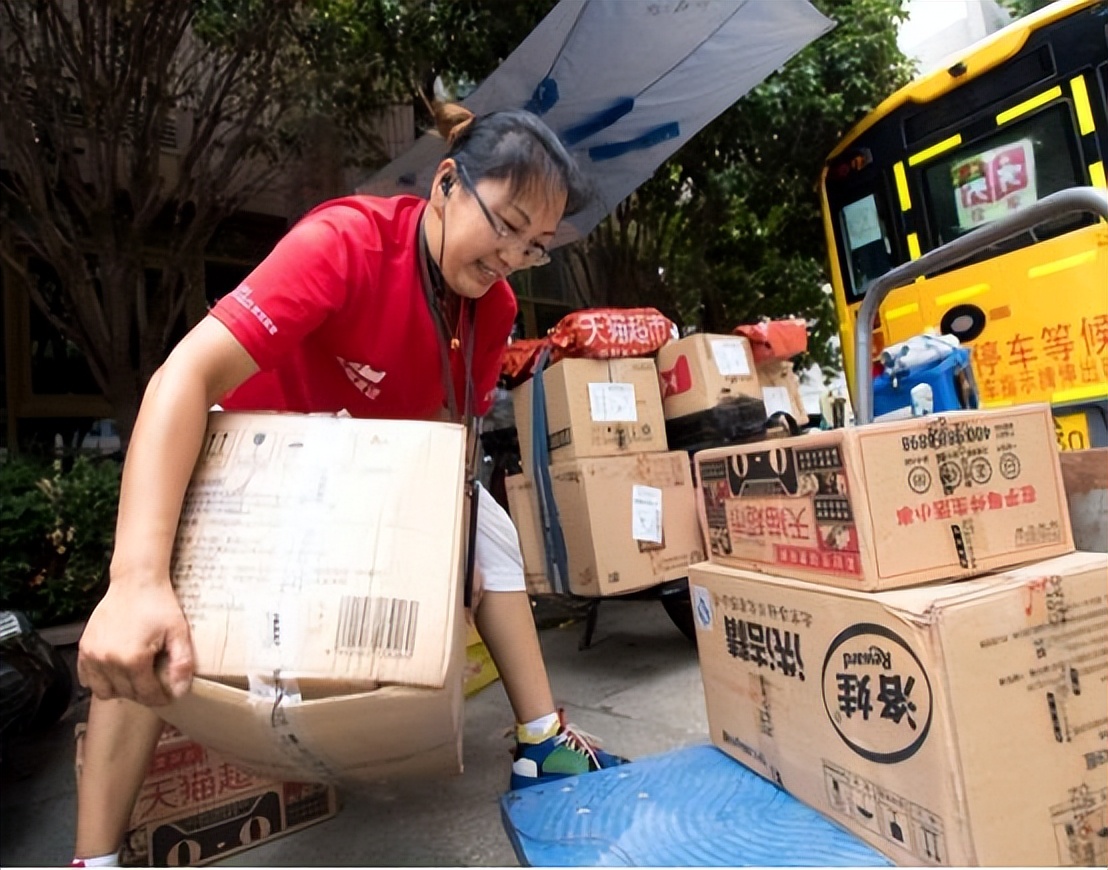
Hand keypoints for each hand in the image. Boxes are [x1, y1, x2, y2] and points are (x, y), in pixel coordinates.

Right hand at [77, 580, 194, 705]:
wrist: (135, 582)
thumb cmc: (159, 605)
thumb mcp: (179, 632)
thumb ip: (181, 664)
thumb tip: (180, 691)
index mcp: (132, 659)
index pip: (147, 695)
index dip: (161, 698)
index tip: (168, 694)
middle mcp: (108, 660)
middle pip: (127, 694)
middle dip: (144, 693)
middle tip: (155, 682)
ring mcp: (92, 655)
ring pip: (104, 691)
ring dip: (121, 689)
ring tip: (136, 676)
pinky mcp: (84, 648)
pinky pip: (87, 678)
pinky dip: (101, 680)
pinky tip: (116, 670)